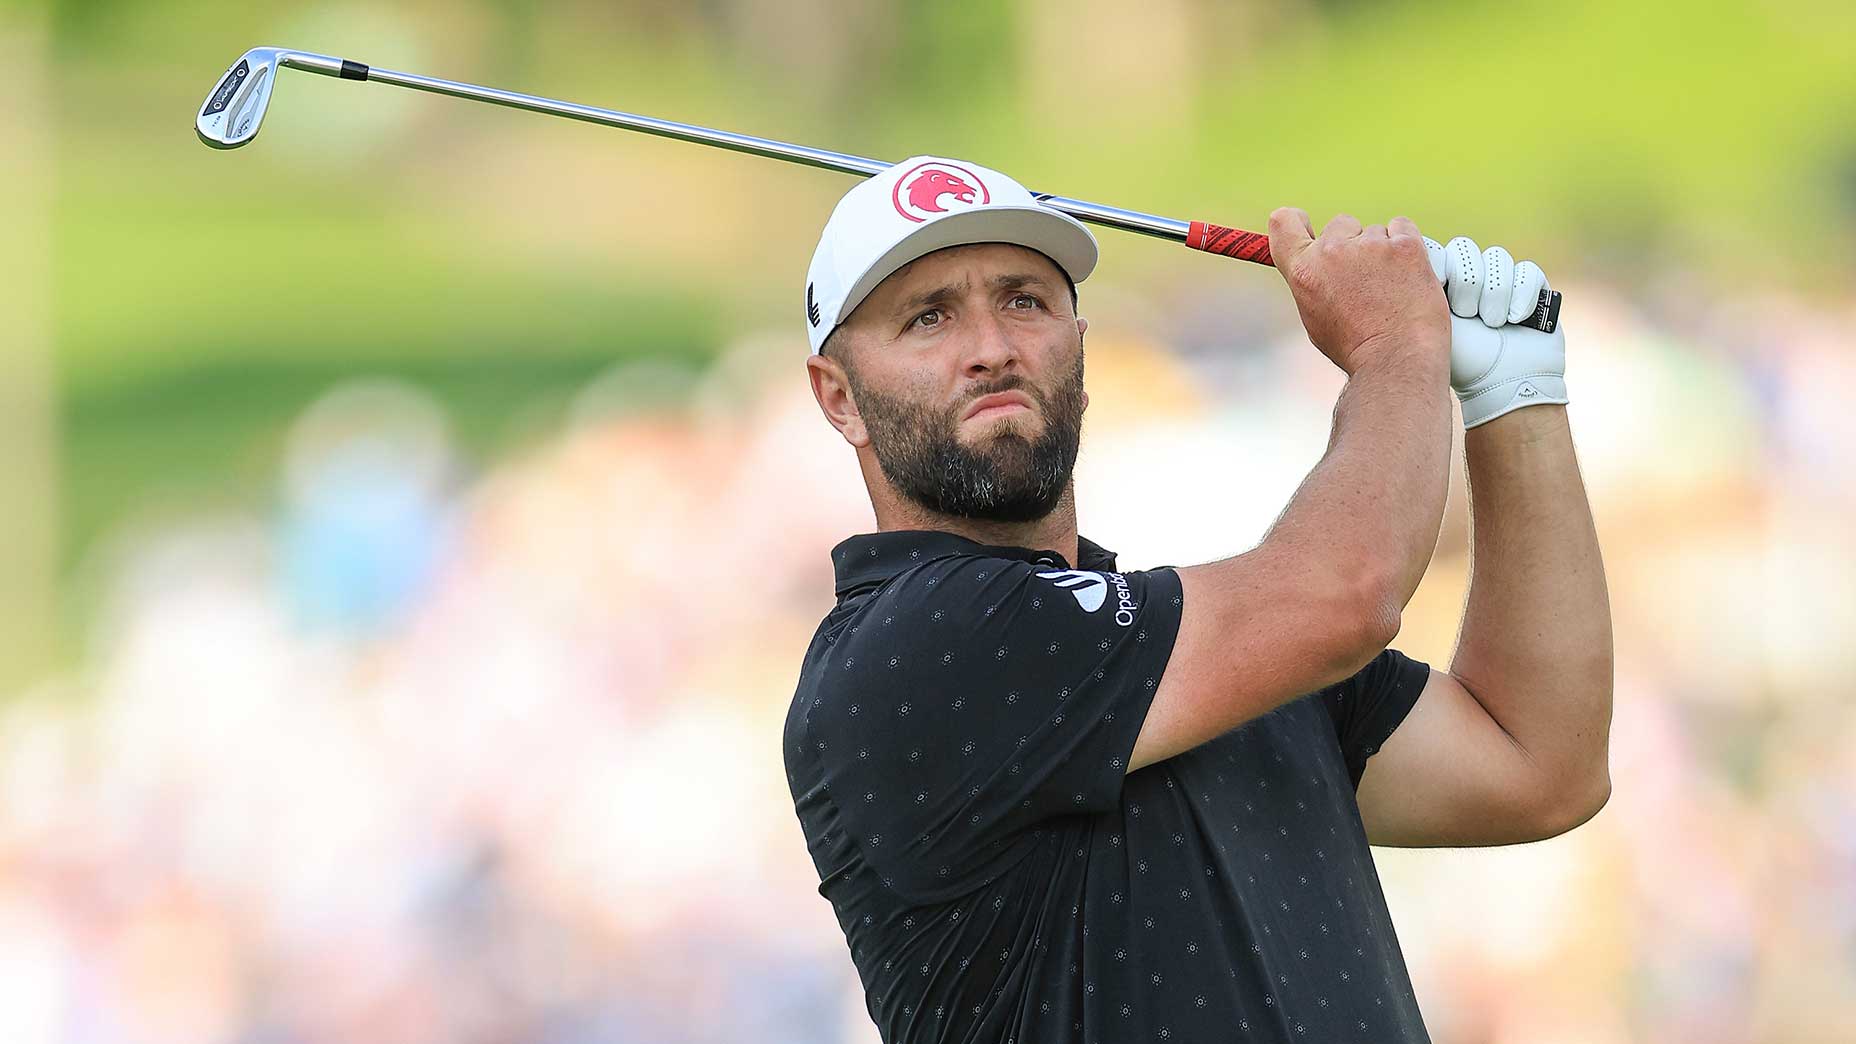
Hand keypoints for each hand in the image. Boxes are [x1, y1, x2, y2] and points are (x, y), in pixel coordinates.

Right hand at [1268, 208, 1449, 376]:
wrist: (1397, 359)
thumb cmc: (1357, 349)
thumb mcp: (1316, 317)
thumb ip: (1314, 282)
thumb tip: (1321, 268)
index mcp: (1304, 270)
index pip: (1284, 222)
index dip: (1298, 221)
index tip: (1309, 225)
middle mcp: (1332, 251)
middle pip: (1341, 224)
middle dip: (1353, 243)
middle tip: (1367, 278)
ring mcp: (1371, 245)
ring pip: (1376, 231)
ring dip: (1384, 252)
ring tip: (1392, 289)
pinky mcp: (1405, 245)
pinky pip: (1403, 228)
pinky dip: (1407, 246)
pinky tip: (1408, 275)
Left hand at [1425, 236, 1568, 427]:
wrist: (1502, 386)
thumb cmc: (1461, 362)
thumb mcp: (1431, 323)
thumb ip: (1417, 291)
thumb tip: (1397, 260)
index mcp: (1441, 283)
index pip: (1438, 249)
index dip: (1440, 266)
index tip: (1438, 290)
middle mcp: (1471, 278)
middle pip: (1465, 248)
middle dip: (1466, 282)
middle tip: (1466, 314)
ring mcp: (1502, 281)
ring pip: (1496, 258)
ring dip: (1493, 294)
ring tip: (1491, 323)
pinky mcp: (1532, 288)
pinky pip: (1527, 272)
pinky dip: (1520, 296)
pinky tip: (1514, 319)